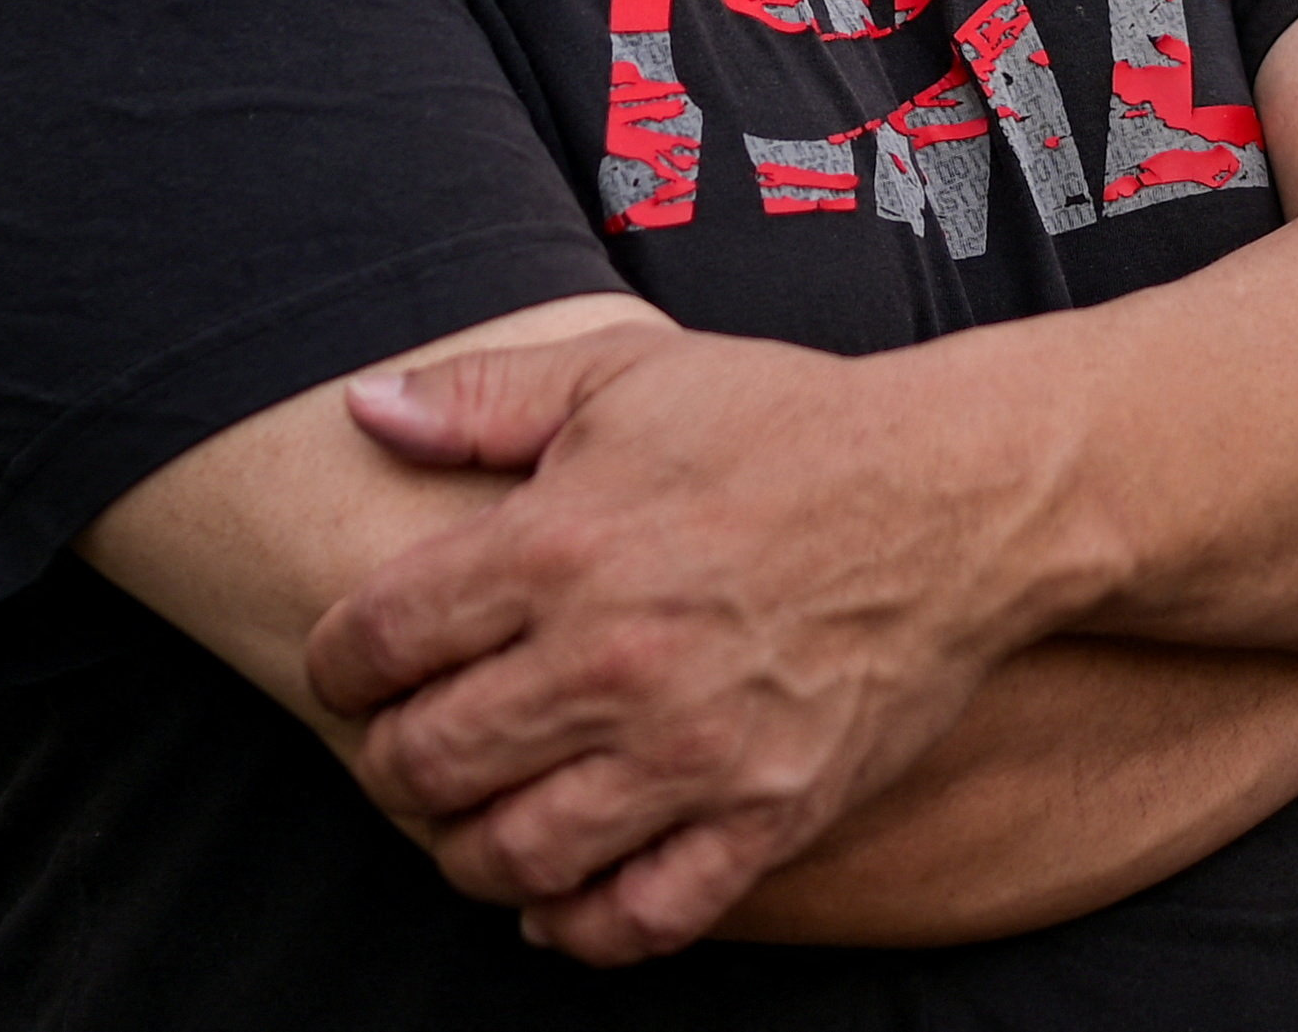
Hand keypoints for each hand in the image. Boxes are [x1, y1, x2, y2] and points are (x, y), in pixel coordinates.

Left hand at [303, 327, 1038, 965]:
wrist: (956, 495)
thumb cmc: (786, 423)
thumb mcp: (621, 373)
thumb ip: (479, 396)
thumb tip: (361, 407)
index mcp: (557, 548)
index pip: (378, 643)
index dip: (341, 663)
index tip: (354, 667)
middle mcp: (611, 663)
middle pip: (426, 763)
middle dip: (392, 761)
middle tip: (410, 742)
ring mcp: (690, 754)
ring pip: (513, 856)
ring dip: (466, 850)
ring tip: (476, 815)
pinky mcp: (765, 817)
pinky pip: (640, 918)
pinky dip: (578, 924)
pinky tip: (558, 894)